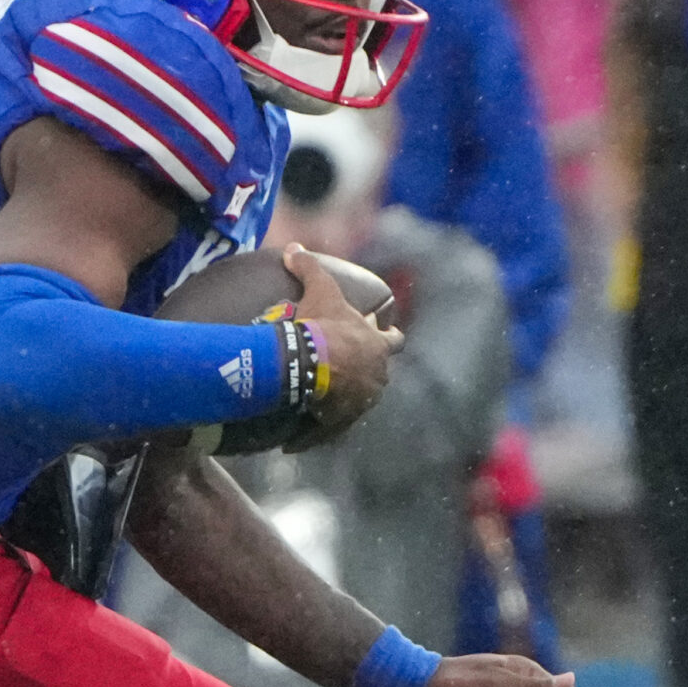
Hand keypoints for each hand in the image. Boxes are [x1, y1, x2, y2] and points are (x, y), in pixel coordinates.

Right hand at [285, 244, 400, 446]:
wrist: (307, 364)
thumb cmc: (321, 326)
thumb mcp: (319, 290)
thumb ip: (308, 267)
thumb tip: (293, 246)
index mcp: (377, 345)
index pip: (394, 340)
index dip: (388, 337)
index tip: (380, 335)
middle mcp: (376, 375)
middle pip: (380, 374)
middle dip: (368, 371)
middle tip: (347, 368)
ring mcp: (361, 401)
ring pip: (358, 402)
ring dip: (344, 399)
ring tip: (321, 399)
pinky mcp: (341, 421)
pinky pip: (328, 429)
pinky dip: (315, 432)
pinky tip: (296, 440)